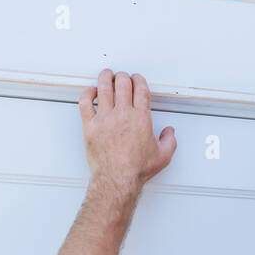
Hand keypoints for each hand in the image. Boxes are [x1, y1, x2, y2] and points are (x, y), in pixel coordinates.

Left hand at [78, 69, 177, 192]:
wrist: (117, 179)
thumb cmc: (136, 169)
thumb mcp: (163, 156)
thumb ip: (169, 141)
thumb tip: (169, 133)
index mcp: (141, 118)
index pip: (140, 89)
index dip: (139, 80)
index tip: (137, 79)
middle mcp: (123, 114)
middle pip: (122, 84)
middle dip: (123, 76)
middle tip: (122, 76)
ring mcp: (105, 118)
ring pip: (104, 88)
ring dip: (106, 78)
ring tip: (106, 75)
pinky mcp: (90, 125)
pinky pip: (85, 102)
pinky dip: (88, 93)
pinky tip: (91, 91)